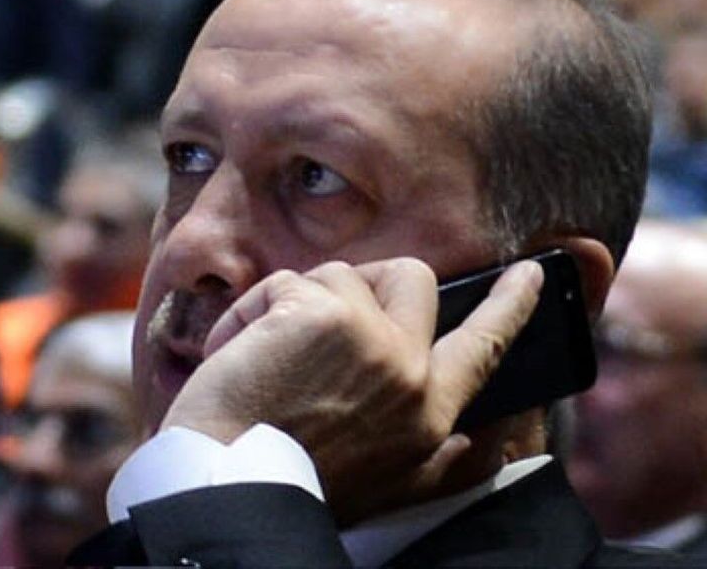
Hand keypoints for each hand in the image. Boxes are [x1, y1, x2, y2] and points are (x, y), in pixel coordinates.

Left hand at [161, 258, 543, 524]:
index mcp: (430, 416)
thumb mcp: (386, 485)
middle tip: (317, 311)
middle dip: (362, 281)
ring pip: (338, 274)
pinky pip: (284, 282)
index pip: (485, 349)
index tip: (530, 276)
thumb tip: (495, 441)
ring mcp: (371, 338)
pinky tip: (237, 353)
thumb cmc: (291, 481)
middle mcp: (412, 374)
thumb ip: (442, 459)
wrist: (229, 485)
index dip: (510, 308)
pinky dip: (249, 312)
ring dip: (292, 305)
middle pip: (411, 278)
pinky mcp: (321, 313)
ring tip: (264, 360)